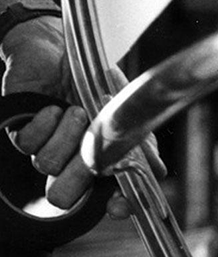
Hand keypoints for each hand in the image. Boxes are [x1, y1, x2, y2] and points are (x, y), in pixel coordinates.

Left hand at [3, 18, 165, 218]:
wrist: (62, 50)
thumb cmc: (97, 81)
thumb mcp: (127, 109)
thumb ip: (142, 141)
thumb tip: (157, 171)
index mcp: (103, 162)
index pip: (107, 199)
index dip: (114, 206)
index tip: (117, 204)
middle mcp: (72, 162)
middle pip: (63, 196)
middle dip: (78, 172)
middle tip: (91, 148)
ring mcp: (47, 148)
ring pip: (47, 166)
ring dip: (66, 136)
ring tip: (76, 111)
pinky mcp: (22, 133)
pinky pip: (27, 144)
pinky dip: (45, 123)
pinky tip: (53, 108)